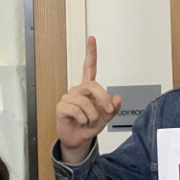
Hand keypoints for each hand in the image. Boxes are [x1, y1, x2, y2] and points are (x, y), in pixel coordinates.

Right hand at [56, 36, 121, 162]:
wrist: (79, 140)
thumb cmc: (90, 125)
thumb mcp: (106, 117)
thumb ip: (113, 108)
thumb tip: (118, 98)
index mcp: (88, 89)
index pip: (89, 67)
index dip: (90, 52)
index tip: (91, 39)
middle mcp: (78, 90)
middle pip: (92, 85)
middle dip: (103, 98)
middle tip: (108, 109)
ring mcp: (69, 98)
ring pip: (85, 102)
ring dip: (92, 115)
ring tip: (89, 120)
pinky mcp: (62, 107)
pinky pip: (76, 110)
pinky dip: (82, 119)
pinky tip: (80, 121)